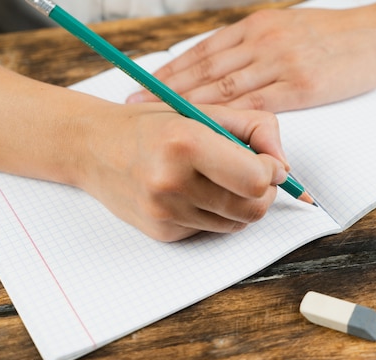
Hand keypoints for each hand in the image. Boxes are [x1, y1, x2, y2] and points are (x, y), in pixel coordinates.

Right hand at [78, 102, 288, 240]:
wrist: (92, 147)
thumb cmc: (151, 125)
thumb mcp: (203, 110)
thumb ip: (255, 128)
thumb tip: (284, 166)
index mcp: (185, 143)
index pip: (255, 178)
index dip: (273, 172)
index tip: (269, 163)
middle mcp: (172, 182)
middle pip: (253, 209)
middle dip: (263, 193)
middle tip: (253, 175)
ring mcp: (165, 213)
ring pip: (237, 223)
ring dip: (240, 204)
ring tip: (218, 180)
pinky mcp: (162, 233)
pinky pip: (211, 230)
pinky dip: (214, 213)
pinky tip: (192, 192)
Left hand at [127, 6, 375, 112]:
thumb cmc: (335, 35)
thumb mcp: (288, 27)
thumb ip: (256, 45)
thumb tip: (225, 64)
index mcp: (257, 27)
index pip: (204, 50)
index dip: (172, 68)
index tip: (145, 83)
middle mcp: (262, 42)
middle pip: (204, 68)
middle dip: (166, 87)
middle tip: (135, 103)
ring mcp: (279, 63)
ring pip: (223, 87)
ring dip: (187, 104)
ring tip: (158, 120)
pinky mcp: (299, 86)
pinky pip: (255, 104)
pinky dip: (227, 117)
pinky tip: (205, 128)